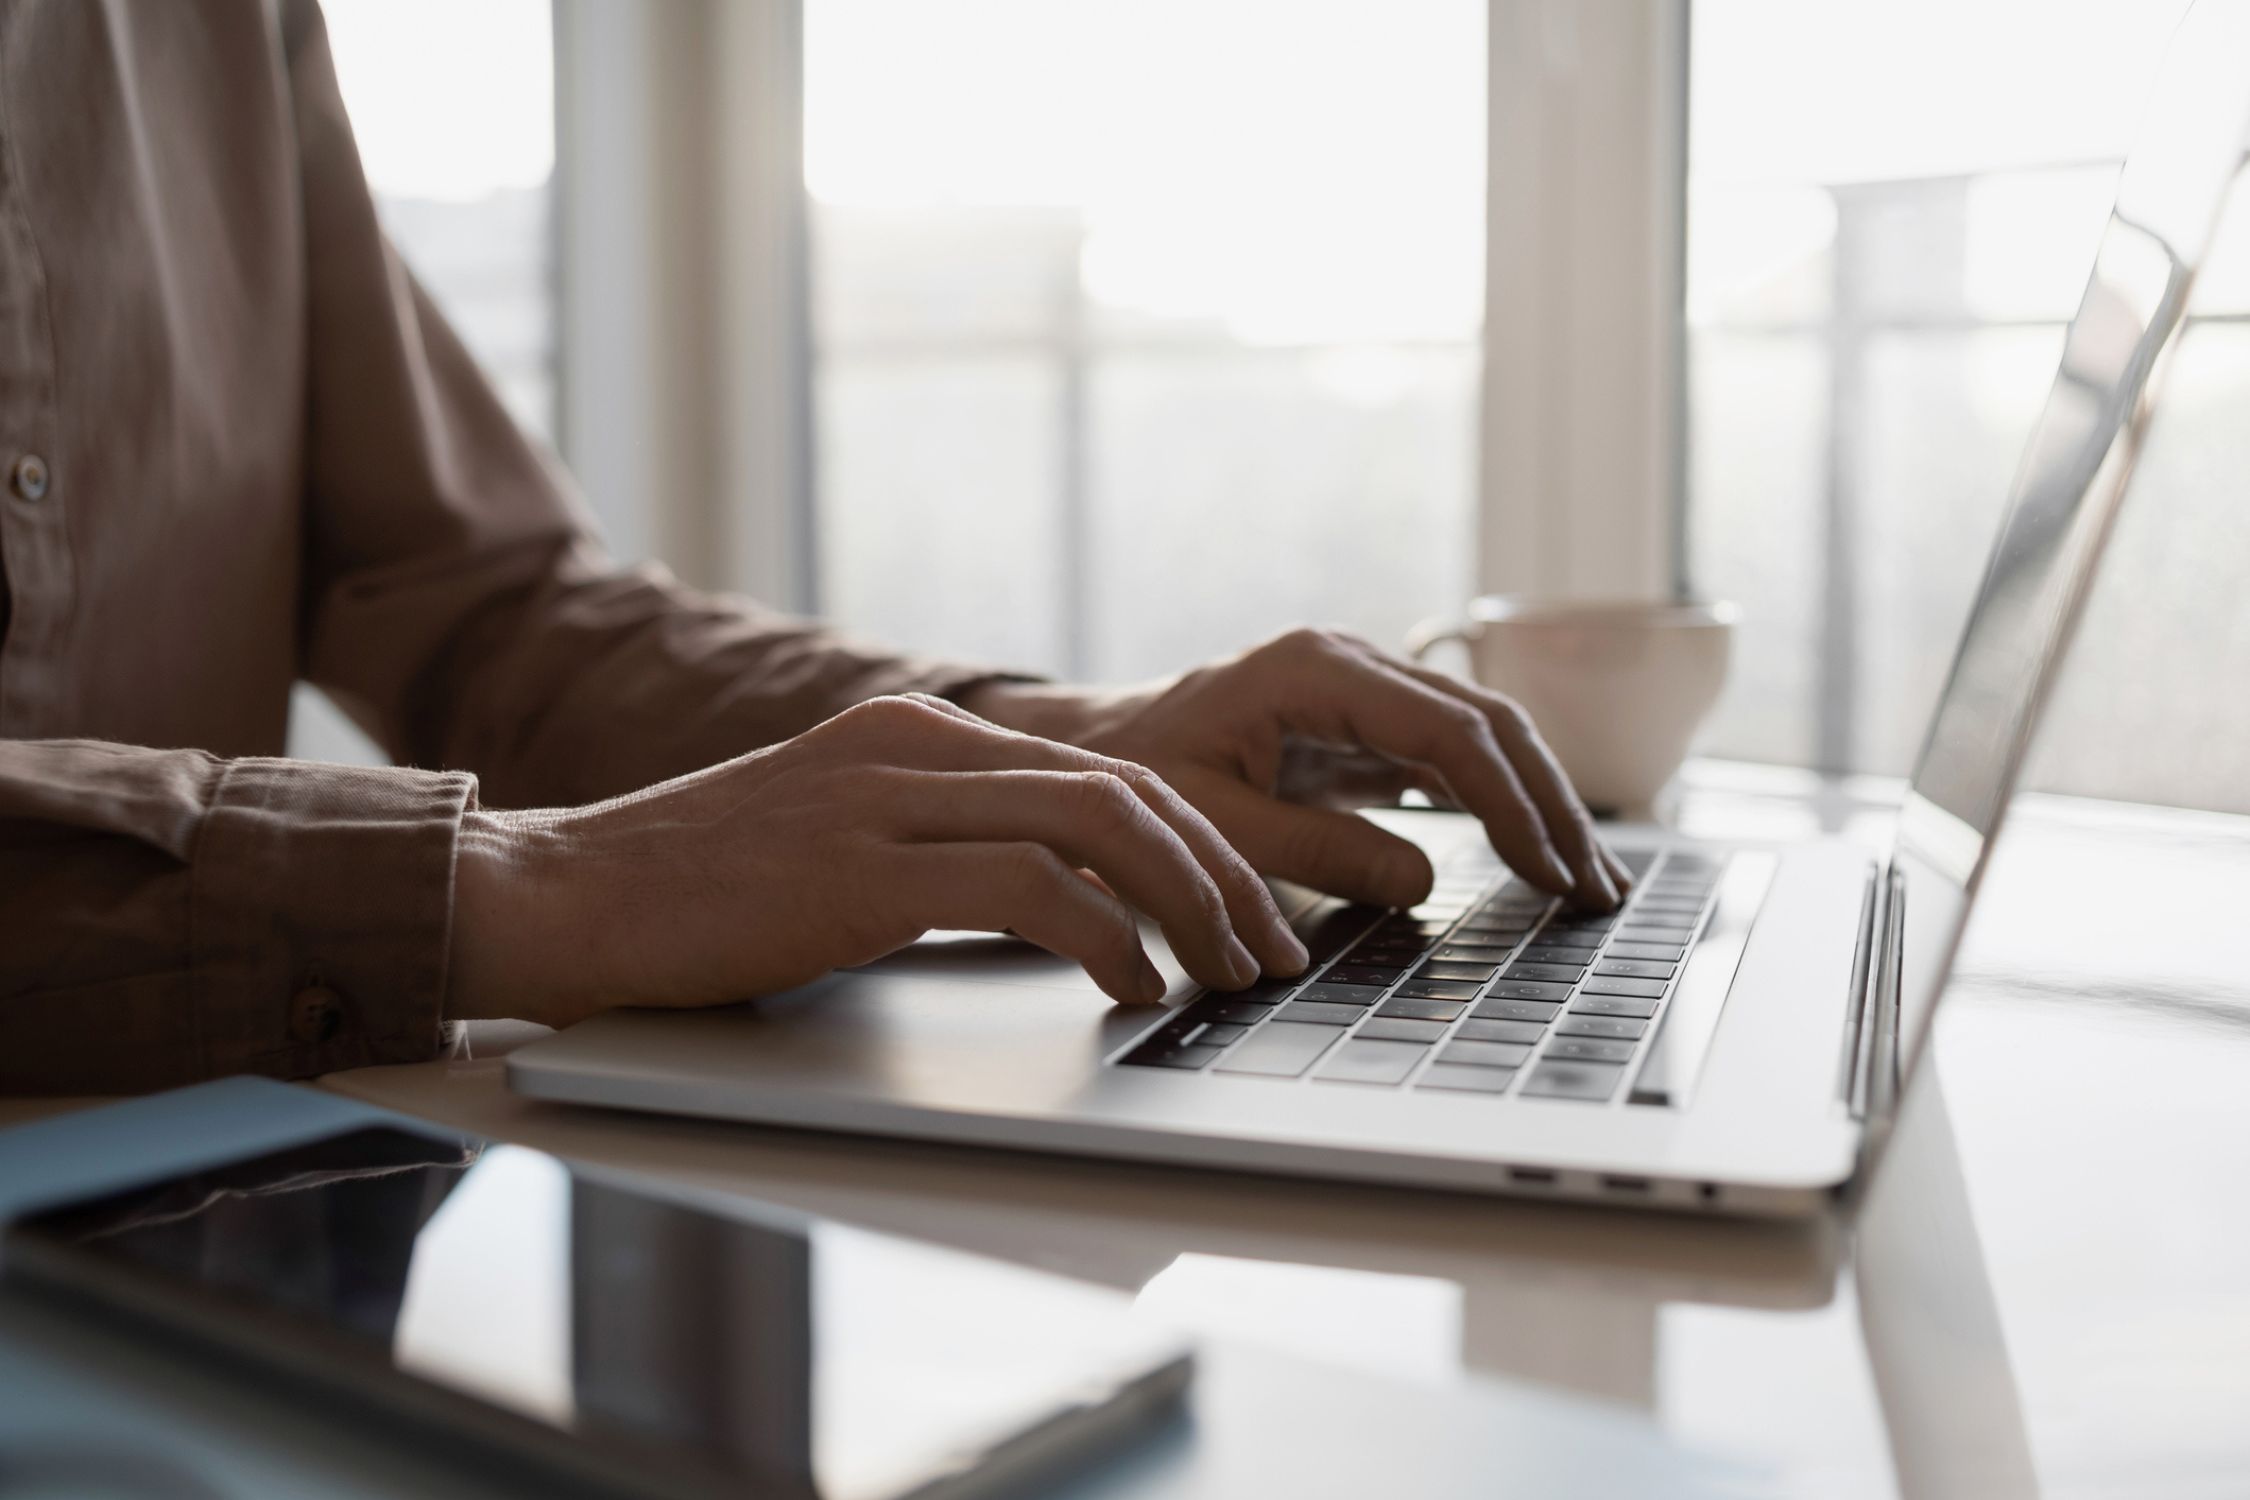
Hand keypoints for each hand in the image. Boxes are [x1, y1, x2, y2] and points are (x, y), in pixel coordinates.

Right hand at [445, 695, 1308, 1026]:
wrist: (562, 895)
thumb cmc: (696, 895)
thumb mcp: (839, 846)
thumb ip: (937, 849)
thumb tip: (1054, 908)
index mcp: (918, 733)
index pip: (1101, 770)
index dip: (1194, 840)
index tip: (1246, 909)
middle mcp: (916, 744)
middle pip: (1123, 789)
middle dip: (1220, 873)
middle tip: (1270, 950)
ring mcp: (888, 796)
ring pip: (1096, 824)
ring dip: (1186, 905)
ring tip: (1226, 974)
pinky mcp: (862, 867)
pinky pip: (1028, 887)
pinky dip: (1104, 937)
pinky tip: (1132, 986)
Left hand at [962, 628, 1628, 910]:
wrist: (1090, 749)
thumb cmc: (1132, 777)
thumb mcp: (1211, 822)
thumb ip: (1312, 849)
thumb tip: (1420, 880)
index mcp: (1317, 669)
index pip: (1449, 731)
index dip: (1510, 805)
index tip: (1548, 871)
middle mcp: (1352, 664)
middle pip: (1487, 724)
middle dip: (1550, 805)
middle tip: (1595, 888)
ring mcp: (1364, 691)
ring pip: (1483, 736)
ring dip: (1539, 805)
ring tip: (1584, 880)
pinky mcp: (1364, 726)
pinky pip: (1452, 759)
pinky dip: (1499, 806)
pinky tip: (1535, 857)